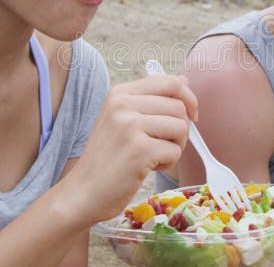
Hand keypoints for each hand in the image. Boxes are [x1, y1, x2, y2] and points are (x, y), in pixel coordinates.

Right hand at [64, 75, 196, 224]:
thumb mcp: (122, 120)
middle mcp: (123, 104)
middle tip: (162, 146)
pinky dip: (168, 163)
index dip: (188, 98)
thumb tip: (184, 79)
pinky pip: (175, 151)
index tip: (190, 116)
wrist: (83, 193)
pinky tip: (147, 168)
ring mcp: (130, 126)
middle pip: (179, 107)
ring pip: (181, 128)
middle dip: (181, 130)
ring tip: (153, 157)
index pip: (170, 82)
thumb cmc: (107, 159)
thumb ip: (152, 99)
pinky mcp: (140, 150)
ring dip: (175, 147)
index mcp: (120, 93)